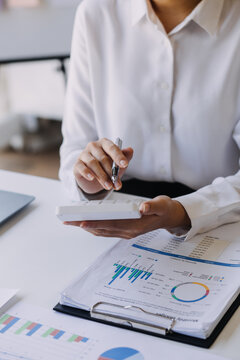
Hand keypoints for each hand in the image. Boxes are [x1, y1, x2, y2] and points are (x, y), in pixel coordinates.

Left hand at [64, 196, 190, 238]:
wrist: (170, 216)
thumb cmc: (164, 209)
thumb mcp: (161, 204)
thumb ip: (151, 205)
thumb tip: (142, 207)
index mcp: (135, 225)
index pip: (111, 225)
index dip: (96, 223)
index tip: (82, 222)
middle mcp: (128, 231)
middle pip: (102, 229)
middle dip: (84, 225)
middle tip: (68, 221)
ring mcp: (125, 232)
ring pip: (102, 231)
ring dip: (87, 226)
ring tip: (73, 221)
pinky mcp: (124, 229)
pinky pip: (106, 229)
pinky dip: (95, 226)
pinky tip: (87, 221)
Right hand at [74, 138, 133, 193]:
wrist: (94, 179)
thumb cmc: (107, 167)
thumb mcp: (118, 163)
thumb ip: (125, 157)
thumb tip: (130, 150)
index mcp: (105, 143)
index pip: (112, 148)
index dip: (119, 156)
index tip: (124, 164)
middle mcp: (93, 146)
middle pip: (103, 158)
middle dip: (111, 172)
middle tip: (116, 182)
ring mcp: (84, 154)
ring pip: (93, 164)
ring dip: (102, 176)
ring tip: (108, 186)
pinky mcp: (77, 164)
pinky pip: (81, 167)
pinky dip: (87, 173)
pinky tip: (92, 178)